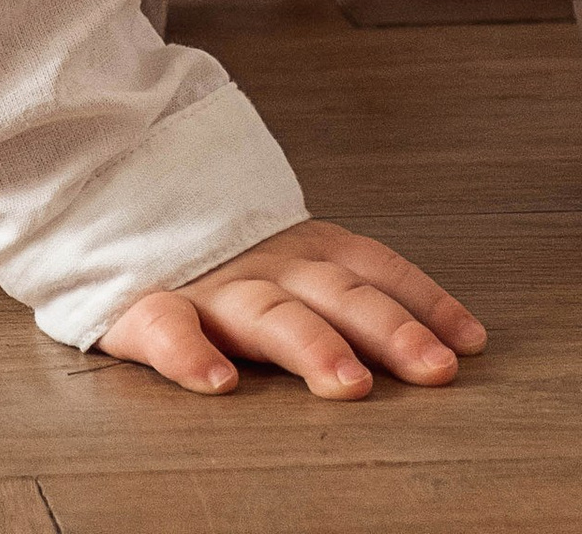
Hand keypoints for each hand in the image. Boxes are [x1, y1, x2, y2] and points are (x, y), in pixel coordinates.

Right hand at [100, 217, 485, 399]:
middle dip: (392, 331)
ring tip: (348, 384)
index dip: (426, 302)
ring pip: (267, 314)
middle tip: (435, 369)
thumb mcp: (288, 261)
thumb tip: (441, 342)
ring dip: (311, 345)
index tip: (471, 343)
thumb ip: (345, 291)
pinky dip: (191, 354)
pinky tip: (217, 384)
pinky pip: (168, 329)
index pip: (378, 270)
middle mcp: (268, 265)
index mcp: (304, 251)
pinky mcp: (145, 305)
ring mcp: (209, 285)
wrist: (111, 198)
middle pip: (339, 295)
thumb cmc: (217, 256)